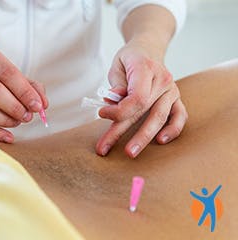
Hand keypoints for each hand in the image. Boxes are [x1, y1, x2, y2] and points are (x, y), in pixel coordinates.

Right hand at [0, 38, 47, 142]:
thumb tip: (43, 105)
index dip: (25, 92)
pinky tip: (8, 136)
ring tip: (18, 122)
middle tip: (28, 117)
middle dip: (15, 107)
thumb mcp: (9, 72)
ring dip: (4, 120)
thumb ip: (30, 86)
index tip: (38, 107)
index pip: (6, 72)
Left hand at [96, 41, 187, 157]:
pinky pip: (179, 116)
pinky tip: (161, 141)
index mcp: (145, 68)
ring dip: (144, 137)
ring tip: (130, 152)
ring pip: (160, 117)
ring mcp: (172, 90)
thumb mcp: (117, 65)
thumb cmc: (130, 59)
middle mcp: (162, 79)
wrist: (149, 49)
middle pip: (144, 110)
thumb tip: (113, 100)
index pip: (136, 96)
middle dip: (122, 131)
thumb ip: (116, 84)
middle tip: (105, 147)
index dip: (118, 110)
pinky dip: (173, 129)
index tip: (102, 114)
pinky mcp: (176, 98)